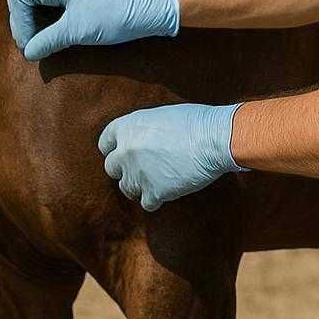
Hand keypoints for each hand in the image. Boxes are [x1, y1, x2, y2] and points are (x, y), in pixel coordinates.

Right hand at [6, 0, 179, 60]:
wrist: (146, 12)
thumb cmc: (114, 16)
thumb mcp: (78, 30)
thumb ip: (48, 40)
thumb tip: (28, 53)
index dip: (18, 17)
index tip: (30, 41)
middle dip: (21, 19)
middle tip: (30, 44)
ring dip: (31, 21)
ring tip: (38, 43)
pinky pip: (47, 5)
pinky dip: (43, 21)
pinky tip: (49, 36)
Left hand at [98, 103, 248, 210]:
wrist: (213, 139)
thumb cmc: (196, 122)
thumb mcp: (162, 116)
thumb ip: (144, 130)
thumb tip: (143, 141)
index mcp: (127, 127)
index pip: (106, 142)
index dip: (114, 149)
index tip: (122, 153)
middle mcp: (126, 151)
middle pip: (111, 168)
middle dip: (125, 169)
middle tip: (141, 168)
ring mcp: (138, 173)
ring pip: (126, 188)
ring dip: (139, 186)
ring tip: (155, 181)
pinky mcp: (154, 192)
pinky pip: (146, 203)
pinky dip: (156, 199)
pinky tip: (167, 192)